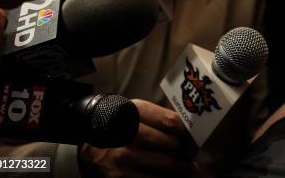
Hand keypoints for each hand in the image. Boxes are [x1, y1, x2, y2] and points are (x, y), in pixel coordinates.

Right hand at [79, 99, 197, 177]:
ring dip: (183, 168)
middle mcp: (129, 132)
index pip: (170, 121)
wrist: (89, 139)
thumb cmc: (121, 123)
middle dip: (187, 150)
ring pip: (165, 164)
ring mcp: (124, 155)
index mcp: (135, 112)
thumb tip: (190, 131)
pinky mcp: (120, 175)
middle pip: (171, 143)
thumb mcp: (137, 112)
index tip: (196, 137)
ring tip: (190, 168)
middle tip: (194, 153)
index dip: (188, 131)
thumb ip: (160, 117)